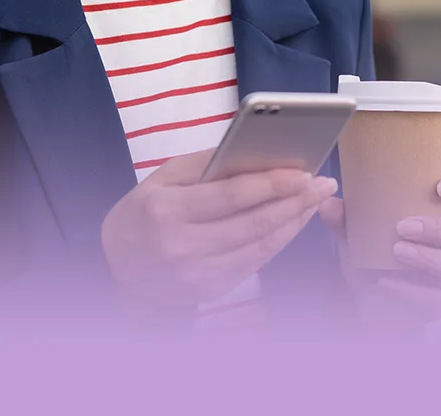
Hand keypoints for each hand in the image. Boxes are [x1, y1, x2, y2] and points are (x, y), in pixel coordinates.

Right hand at [101, 149, 338, 308]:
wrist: (118, 265)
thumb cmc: (144, 210)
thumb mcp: (164, 176)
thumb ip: (208, 164)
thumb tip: (255, 149)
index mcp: (167, 210)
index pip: (230, 196)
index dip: (270, 184)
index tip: (302, 170)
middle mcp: (182, 246)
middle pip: (253, 224)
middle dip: (295, 202)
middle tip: (323, 183)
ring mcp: (198, 274)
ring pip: (261, 246)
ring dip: (295, 222)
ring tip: (316, 199)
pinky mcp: (211, 290)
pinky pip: (255, 262)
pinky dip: (279, 240)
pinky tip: (294, 221)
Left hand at [319, 173, 440, 324]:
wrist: (366, 296)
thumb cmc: (369, 251)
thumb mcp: (354, 232)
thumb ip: (343, 218)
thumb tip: (328, 203)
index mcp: (435, 214)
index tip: (440, 187)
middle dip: (437, 227)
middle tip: (403, 226)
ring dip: (426, 257)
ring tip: (397, 252)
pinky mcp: (438, 302)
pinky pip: (433, 299)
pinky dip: (408, 290)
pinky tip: (385, 283)